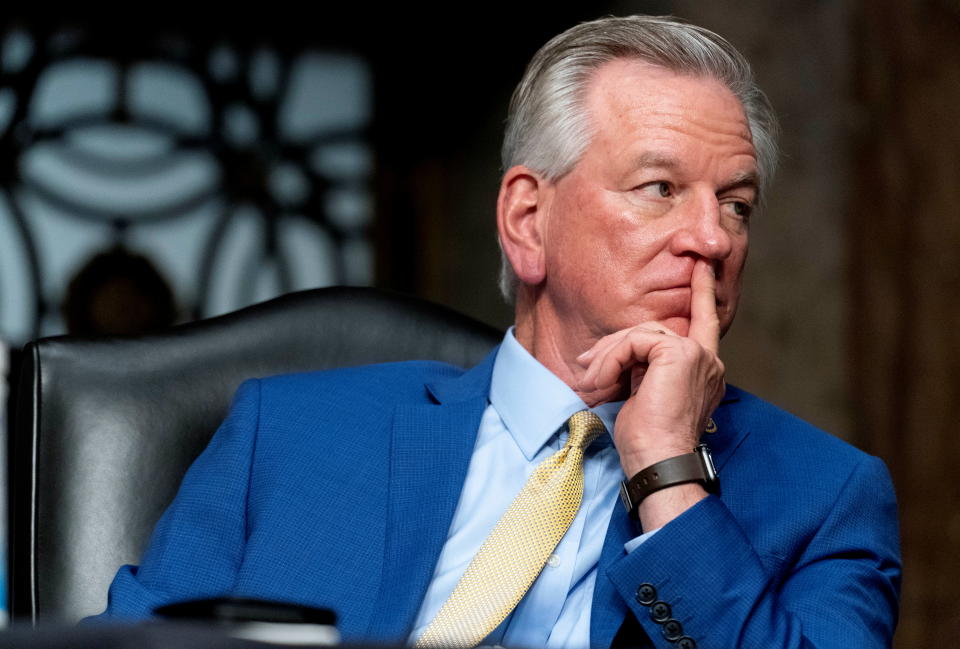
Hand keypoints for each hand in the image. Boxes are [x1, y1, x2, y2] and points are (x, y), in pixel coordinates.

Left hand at [576, 259, 725, 525]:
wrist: (660, 462)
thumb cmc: (649, 442)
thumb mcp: (646, 396)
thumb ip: (645, 369)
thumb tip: (621, 357)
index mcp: (704, 370)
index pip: (704, 323)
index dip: (702, 293)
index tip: (702, 266)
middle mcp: (707, 360)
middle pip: (653, 331)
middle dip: (615, 346)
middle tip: (587, 367)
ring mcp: (696, 355)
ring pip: (640, 334)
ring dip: (608, 355)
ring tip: (592, 381)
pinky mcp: (679, 353)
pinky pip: (634, 341)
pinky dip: (611, 358)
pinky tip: (602, 381)